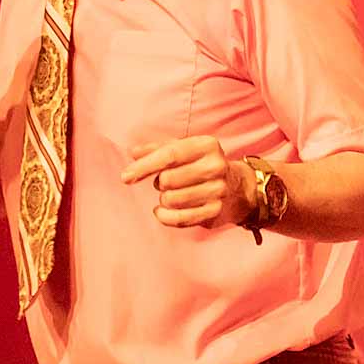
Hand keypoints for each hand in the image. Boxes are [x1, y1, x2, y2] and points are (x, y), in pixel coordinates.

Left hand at [121, 136, 255, 229]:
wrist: (238, 188)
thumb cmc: (201, 164)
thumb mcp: (183, 149)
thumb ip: (156, 149)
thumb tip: (133, 152)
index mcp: (206, 145)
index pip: (169, 155)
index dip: (144, 166)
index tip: (125, 177)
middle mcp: (215, 166)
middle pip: (168, 179)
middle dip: (159, 183)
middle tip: (166, 181)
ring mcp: (218, 190)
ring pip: (171, 200)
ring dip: (163, 199)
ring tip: (171, 194)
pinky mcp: (215, 211)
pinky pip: (179, 219)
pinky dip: (164, 216)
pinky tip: (161, 211)